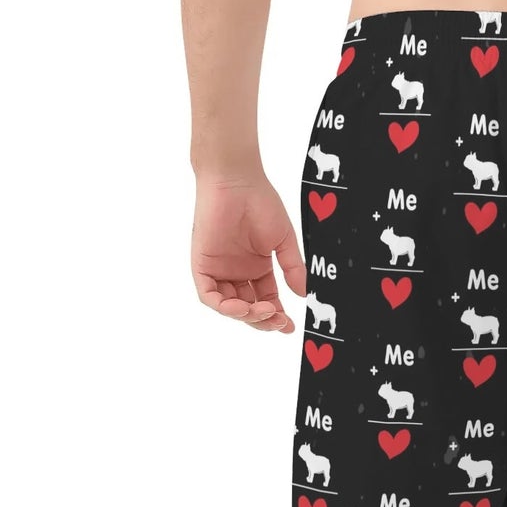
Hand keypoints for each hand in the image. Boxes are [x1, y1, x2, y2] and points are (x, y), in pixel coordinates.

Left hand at [191, 173, 305, 332]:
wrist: (236, 180)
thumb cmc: (260, 202)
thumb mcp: (283, 241)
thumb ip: (292, 269)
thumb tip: (303, 295)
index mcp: (257, 268)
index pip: (266, 300)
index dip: (276, 316)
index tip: (289, 326)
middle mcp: (237, 272)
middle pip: (248, 308)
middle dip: (263, 320)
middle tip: (278, 321)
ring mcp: (219, 269)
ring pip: (229, 306)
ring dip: (246, 316)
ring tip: (262, 311)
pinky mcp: (202, 265)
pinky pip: (209, 296)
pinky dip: (223, 307)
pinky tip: (240, 308)